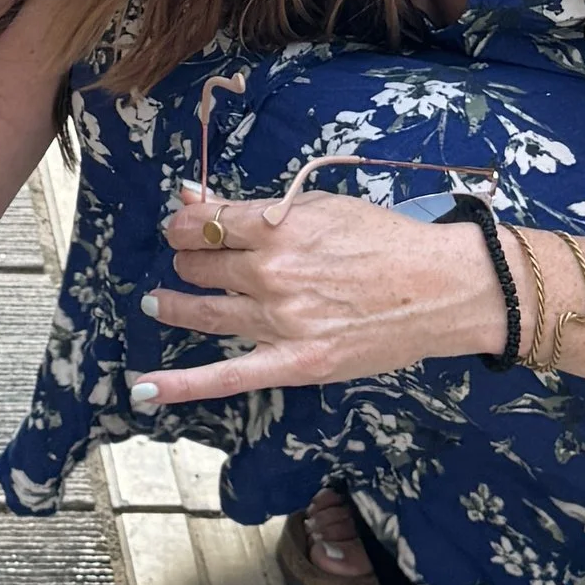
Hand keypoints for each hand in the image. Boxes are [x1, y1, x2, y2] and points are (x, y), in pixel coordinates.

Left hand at [130, 184, 507, 405]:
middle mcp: (272, 274)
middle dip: (189, 259)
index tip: (182, 225)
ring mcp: (280, 322)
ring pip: (206, 311)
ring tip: (158, 300)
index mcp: (278, 228)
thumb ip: (252, 206)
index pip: (207, 225)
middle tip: (191, 259)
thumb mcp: (319, 206)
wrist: (440, 288)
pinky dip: (182, 384)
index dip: (186, 224)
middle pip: (201, 266)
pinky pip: (227, 376)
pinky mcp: (295, 363)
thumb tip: (192, 195)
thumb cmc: (385, 240)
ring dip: (175, 302)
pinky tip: (144, 389)